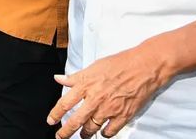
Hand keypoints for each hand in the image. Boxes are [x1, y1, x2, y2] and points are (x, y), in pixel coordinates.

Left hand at [47, 43, 171, 137]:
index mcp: (86, 85)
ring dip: (84, 134)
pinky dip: (104, 134)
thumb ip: (76, 77)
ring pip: (91, 129)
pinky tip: (102, 132)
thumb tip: (59, 79)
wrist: (144, 67)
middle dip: (65, 132)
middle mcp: (95, 99)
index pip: (65, 103)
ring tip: (82, 135)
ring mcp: (109, 109)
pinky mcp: (123, 116)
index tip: (51, 121)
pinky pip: (109, 132)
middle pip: (75, 120)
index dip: (55, 114)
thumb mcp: (94, 66)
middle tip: (60, 136)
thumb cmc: (120, 63)